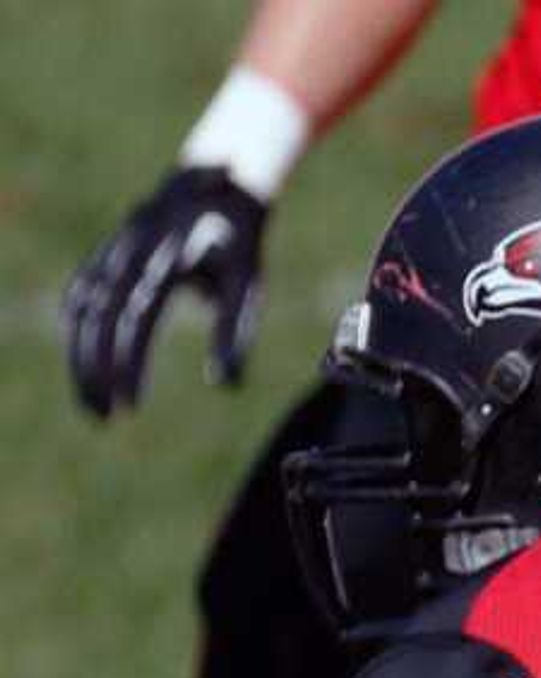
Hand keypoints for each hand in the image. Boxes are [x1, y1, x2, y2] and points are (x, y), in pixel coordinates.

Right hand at [62, 167, 271, 419]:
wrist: (221, 178)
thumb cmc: (240, 242)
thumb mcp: (247, 284)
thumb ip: (233, 332)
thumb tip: (224, 385)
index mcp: (167, 256)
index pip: (136, 317)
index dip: (128, 362)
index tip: (131, 404)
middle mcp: (131, 250)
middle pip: (99, 317)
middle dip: (96, 370)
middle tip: (104, 418)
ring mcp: (112, 248)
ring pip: (82, 308)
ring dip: (81, 359)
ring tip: (94, 406)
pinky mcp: (106, 253)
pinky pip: (80, 295)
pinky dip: (75, 332)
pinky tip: (83, 367)